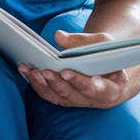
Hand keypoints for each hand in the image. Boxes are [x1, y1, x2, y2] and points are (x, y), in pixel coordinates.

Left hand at [16, 30, 139, 108]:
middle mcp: (93, 100)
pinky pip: (50, 96)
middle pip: (72, 95)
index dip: (80, 81)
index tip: (66, 72)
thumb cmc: (109, 57)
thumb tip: (58, 36)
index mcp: (110, 89)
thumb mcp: (104, 44)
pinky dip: (37, 85)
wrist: (112, 72)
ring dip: (42, 84)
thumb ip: (83, 41)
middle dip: (56, 83)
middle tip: (44, 71)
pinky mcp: (66, 99)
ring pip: (58, 97)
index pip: (94, 88)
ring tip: (29, 70)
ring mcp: (78, 102)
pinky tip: (26, 72)